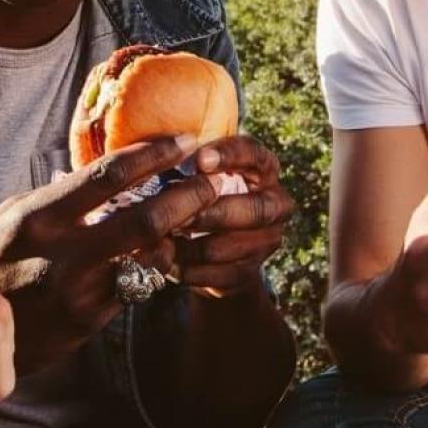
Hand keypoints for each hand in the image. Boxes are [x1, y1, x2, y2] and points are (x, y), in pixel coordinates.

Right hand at [0, 135, 221, 348]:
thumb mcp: (13, 217)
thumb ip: (59, 197)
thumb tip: (105, 173)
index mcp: (38, 213)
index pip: (108, 174)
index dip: (153, 154)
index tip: (184, 141)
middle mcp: (61, 251)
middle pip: (146, 217)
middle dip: (188, 197)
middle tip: (210, 182)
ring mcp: (78, 289)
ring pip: (150, 256)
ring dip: (179, 235)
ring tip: (196, 217)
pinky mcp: (88, 319)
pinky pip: (136, 286)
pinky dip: (155, 266)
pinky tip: (166, 252)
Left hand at [162, 136, 293, 297]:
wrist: (211, 251)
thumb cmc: (194, 197)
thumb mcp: (192, 175)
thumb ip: (181, 164)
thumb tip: (152, 154)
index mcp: (262, 169)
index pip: (254, 154)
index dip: (230, 156)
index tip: (199, 160)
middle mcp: (275, 202)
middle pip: (256, 208)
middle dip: (216, 213)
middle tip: (180, 215)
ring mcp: (268, 239)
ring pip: (238, 245)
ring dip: (198, 246)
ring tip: (164, 243)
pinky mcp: (252, 271)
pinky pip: (226, 274)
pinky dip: (195, 271)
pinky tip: (170, 265)